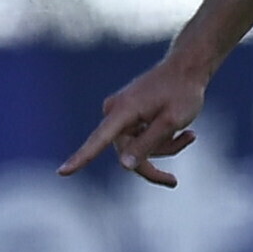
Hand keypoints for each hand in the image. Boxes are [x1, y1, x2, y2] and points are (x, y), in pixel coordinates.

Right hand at [60, 53, 211, 186]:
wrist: (187, 69)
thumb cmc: (182, 93)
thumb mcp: (171, 121)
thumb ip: (148, 143)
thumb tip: (124, 166)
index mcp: (123, 110)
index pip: (99, 140)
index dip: (81, 158)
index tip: (62, 172)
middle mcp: (116, 112)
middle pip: (126, 153)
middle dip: (153, 161)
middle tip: (173, 182)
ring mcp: (121, 116)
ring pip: (138, 148)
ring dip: (165, 148)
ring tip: (190, 134)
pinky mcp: (130, 119)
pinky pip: (143, 140)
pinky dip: (163, 140)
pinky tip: (187, 133)